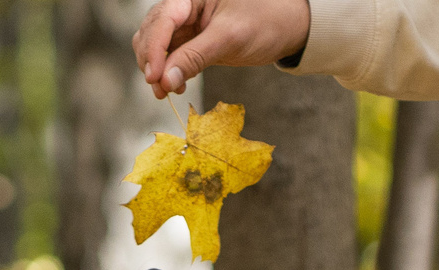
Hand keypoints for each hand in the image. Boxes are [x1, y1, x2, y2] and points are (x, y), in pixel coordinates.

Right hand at [136, 0, 311, 94]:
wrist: (287, 26)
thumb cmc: (265, 21)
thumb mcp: (229, 39)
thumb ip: (195, 57)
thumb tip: (165, 80)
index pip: (162, 20)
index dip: (154, 49)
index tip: (155, 77)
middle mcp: (185, 6)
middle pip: (152, 32)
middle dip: (152, 61)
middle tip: (160, 89)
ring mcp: (187, 23)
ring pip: (157, 45)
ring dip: (157, 69)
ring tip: (167, 91)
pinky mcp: (193, 39)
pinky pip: (171, 55)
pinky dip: (168, 72)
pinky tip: (176, 86)